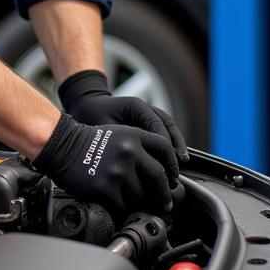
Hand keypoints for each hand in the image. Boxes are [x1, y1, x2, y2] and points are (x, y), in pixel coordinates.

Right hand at [32, 113, 178, 214]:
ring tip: (141, 205)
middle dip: (166, 193)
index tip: (173, 178)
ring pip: (143, 195)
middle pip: (159, 176)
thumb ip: (140, 146)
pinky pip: (124, 206)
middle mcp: (129, 151)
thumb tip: (162, 171)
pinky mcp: (106, 188)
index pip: (165, 149)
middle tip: (167, 202)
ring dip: (143, 203)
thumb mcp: (119, 133)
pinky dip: (126, 209)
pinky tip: (122, 206)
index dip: (173, 166)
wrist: (63, 146)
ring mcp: (118, 170)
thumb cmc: (90, 142)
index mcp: (134, 135)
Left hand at [58, 69, 188, 161]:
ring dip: (176, 143)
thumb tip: (132, 159)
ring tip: (182, 161)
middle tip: (179, 164)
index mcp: (135, 105)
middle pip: (166, 124)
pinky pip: (163, 131)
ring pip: (168, 126)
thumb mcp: (102, 128)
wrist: (87, 106)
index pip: (155, 123)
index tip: (167, 160)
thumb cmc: (91, 117)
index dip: (164, 142)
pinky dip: (170, 144)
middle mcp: (144, 108)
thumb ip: (118, 140)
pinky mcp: (146, 122)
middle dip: (174, 144)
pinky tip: (173, 158)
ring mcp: (147, 113)